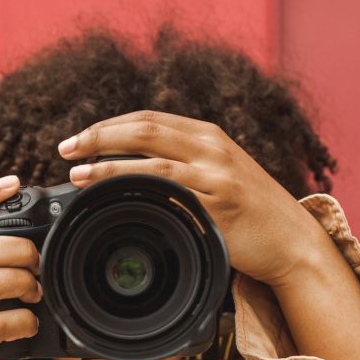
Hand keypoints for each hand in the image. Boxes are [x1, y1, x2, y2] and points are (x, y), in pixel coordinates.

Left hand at [56, 110, 328, 287]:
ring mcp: (216, 174)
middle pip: (144, 128)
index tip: (78, 139)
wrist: (293, 241)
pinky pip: (168, 190)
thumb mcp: (220, 175)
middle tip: (66, 149)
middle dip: (98, 136)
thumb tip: (134, 170)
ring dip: (108, 163)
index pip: (148, 118)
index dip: (108, 125)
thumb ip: (185, 166)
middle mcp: (212, 148)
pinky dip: (135, 187)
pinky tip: (113, 193)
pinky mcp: (217, 203)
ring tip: (78, 171)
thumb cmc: (253, 213)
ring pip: (151, 157)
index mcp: (209, 136)